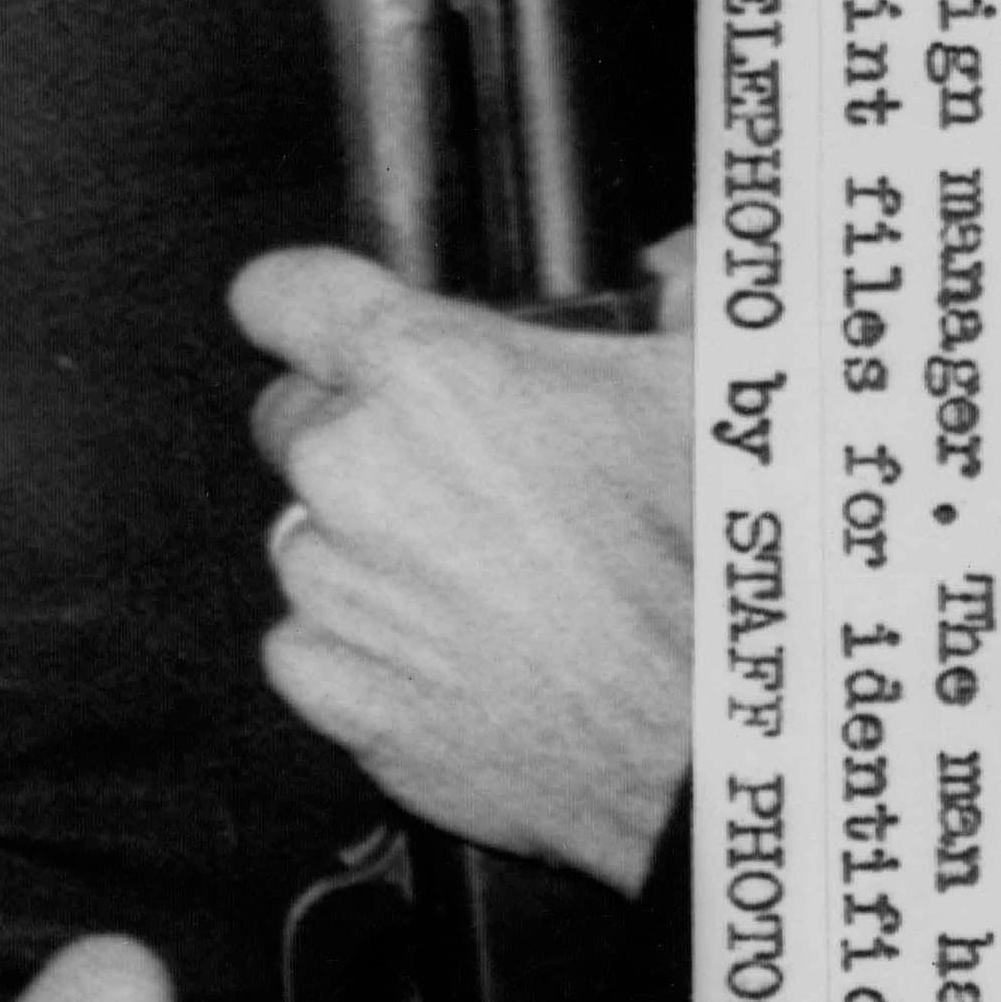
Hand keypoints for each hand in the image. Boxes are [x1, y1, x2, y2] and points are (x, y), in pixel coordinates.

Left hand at [230, 241, 692, 897]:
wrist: (718, 740)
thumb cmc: (712, 561)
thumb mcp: (718, 382)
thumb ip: (683, 288)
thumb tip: (673, 262)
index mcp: (422, 373)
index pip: (282, 296)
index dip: (308, 311)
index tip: (331, 330)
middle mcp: (350, 471)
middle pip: (294, 421)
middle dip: (358, 437)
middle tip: (466, 479)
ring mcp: (334, 587)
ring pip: (309, 539)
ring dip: (368, 549)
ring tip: (488, 581)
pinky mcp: (335, 690)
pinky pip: (312, 646)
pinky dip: (368, 652)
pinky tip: (463, 654)